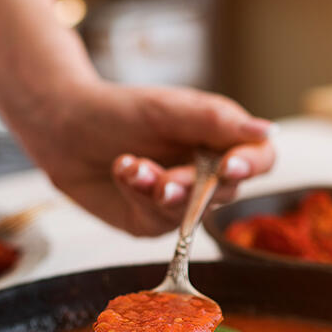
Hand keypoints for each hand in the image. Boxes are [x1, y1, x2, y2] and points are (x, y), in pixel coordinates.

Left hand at [7, 81, 275, 235]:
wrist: (64, 127)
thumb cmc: (120, 110)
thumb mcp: (170, 108)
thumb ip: (217, 120)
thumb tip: (267, 131)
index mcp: (220, 140)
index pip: (259, 158)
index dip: (251, 165)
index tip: (230, 167)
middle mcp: (206, 174)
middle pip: (225, 192)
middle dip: (193, 186)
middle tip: (165, 180)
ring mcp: (179, 202)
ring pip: (190, 213)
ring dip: (160, 190)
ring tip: (131, 166)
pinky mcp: (150, 222)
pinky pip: (158, 222)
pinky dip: (138, 194)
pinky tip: (122, 170)